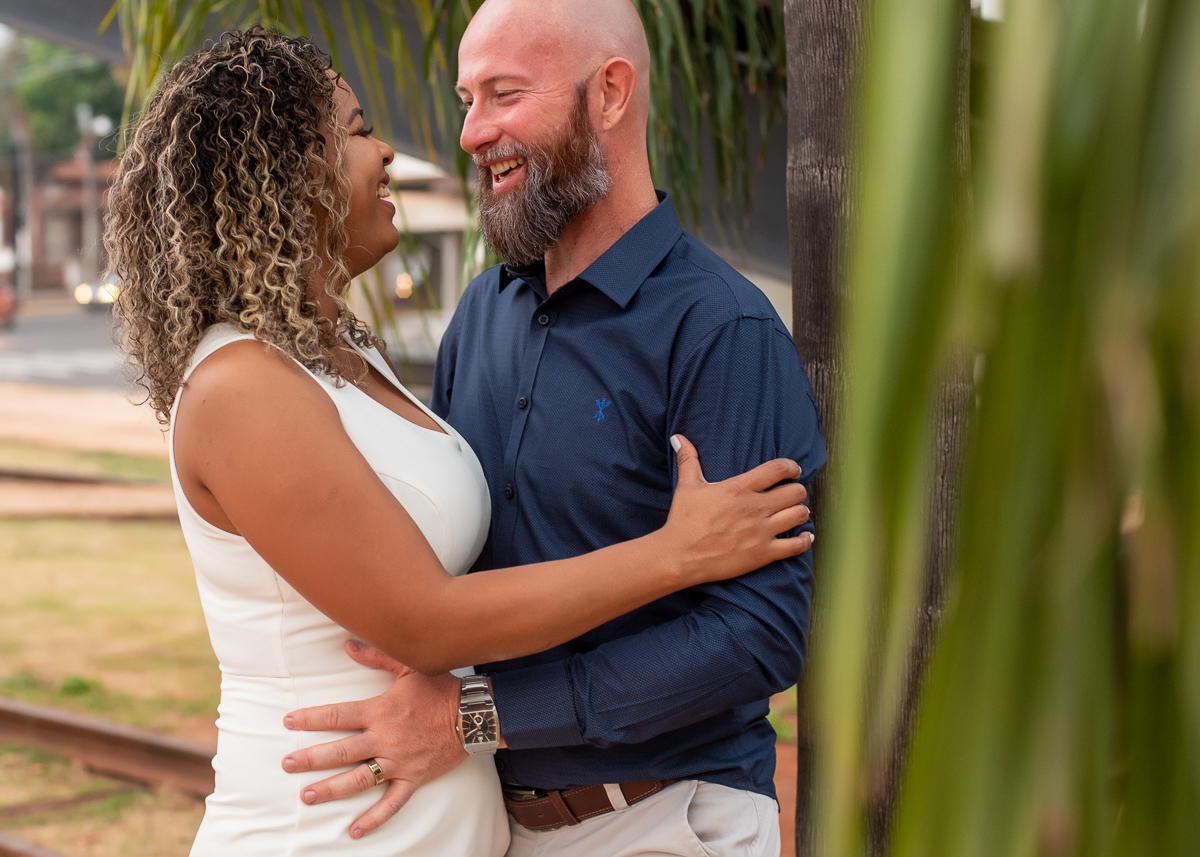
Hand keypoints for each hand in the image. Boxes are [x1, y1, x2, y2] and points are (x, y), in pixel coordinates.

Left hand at [281, 641, 466, 838]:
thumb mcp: (408, 666)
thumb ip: (376, 655)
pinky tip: (355, 831)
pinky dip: (374, 818)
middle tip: (287, 764)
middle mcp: (384, 739)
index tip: (289, 721)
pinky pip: (391, 803)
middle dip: (311, 758)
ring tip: (308, 796)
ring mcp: (398, 762)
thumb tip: (347, 645)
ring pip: (358, 779)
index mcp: (380, 711)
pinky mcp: (413, 778)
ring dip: (331, 789)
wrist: (474, 715)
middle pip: (340, 751)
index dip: (311, 718)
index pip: (337, 715)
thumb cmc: (441, 688)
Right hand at [664, 434, 811, 585]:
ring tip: (795, 513)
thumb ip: (688, 459)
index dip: (792, 467)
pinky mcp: (763, 554)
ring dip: (801, 513)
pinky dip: (805, 540)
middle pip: (796, 492)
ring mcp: (761, 532)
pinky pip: (797, 546)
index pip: (779, 469)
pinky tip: (804, 537)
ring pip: (799, 515)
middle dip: (797, 491)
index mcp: (740, 488)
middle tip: (792, 495)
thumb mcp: (687, 487)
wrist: (679, 557)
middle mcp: (754, 508)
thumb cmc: (683, 521)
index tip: (793, 471)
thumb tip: (678, 437)